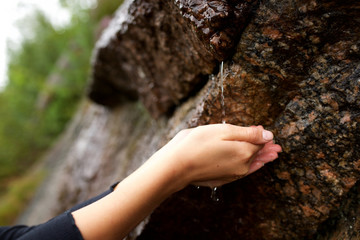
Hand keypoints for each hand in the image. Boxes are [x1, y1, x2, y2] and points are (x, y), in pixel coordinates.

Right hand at [155, 124, 281, 187]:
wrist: (177, 165)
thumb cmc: (198, 144)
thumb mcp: (223, 131)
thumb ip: (248, 133)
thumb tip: (268, 134)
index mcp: (244, 152)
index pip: (261, 143)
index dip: (262, 135)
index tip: (263, 129)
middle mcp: (242, 166)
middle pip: (258, 155)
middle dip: (266, 149)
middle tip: (277, 148)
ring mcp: (232, 175)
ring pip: (251, 165)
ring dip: (261, 160)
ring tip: (271, 156)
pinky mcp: (222, 180)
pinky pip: (241, 172)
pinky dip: (249, 167)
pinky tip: (251, 166)